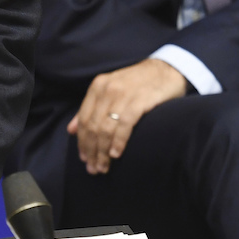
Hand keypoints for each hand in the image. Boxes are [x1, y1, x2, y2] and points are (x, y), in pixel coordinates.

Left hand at [67, 57, 187, 173]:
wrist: (168, 69)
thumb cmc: (138, 84)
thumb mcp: (111, 90)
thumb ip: (91, 109)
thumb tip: (71, 130)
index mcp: (97, 87)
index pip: (84, 120)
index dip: (82, 142)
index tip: (84, 158)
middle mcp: (107, 89)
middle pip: (93, 127)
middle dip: (92, 151)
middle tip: (94, 169)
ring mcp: (123, 94)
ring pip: (105, 128)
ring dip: (103, 151)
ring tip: (104, 167)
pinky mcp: (140, 100)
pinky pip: (124, 125)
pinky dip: (118, 141)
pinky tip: (116, 154)